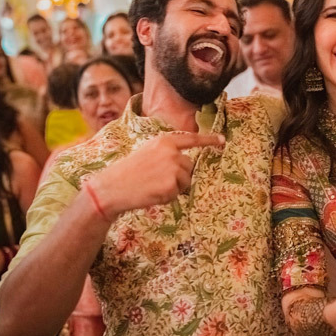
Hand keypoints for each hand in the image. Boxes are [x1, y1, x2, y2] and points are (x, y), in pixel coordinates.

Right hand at [91, 132, 224, 219]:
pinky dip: (169, 196)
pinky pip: (179, 192)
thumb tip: (186, 163)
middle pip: (189, 166)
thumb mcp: (148, 152)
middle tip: (157, 180)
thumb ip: (167, 153)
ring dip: (175, 187)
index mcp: (165, 141)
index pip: (192, 139)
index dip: (209, 140)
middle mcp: (172, 152)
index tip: (222, 140)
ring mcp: (173, 167)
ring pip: (186, 180)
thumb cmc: (128, 172)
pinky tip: (154, 192)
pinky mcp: (172, 184)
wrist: (112, 187)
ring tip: (154, 185)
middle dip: (179, 175)